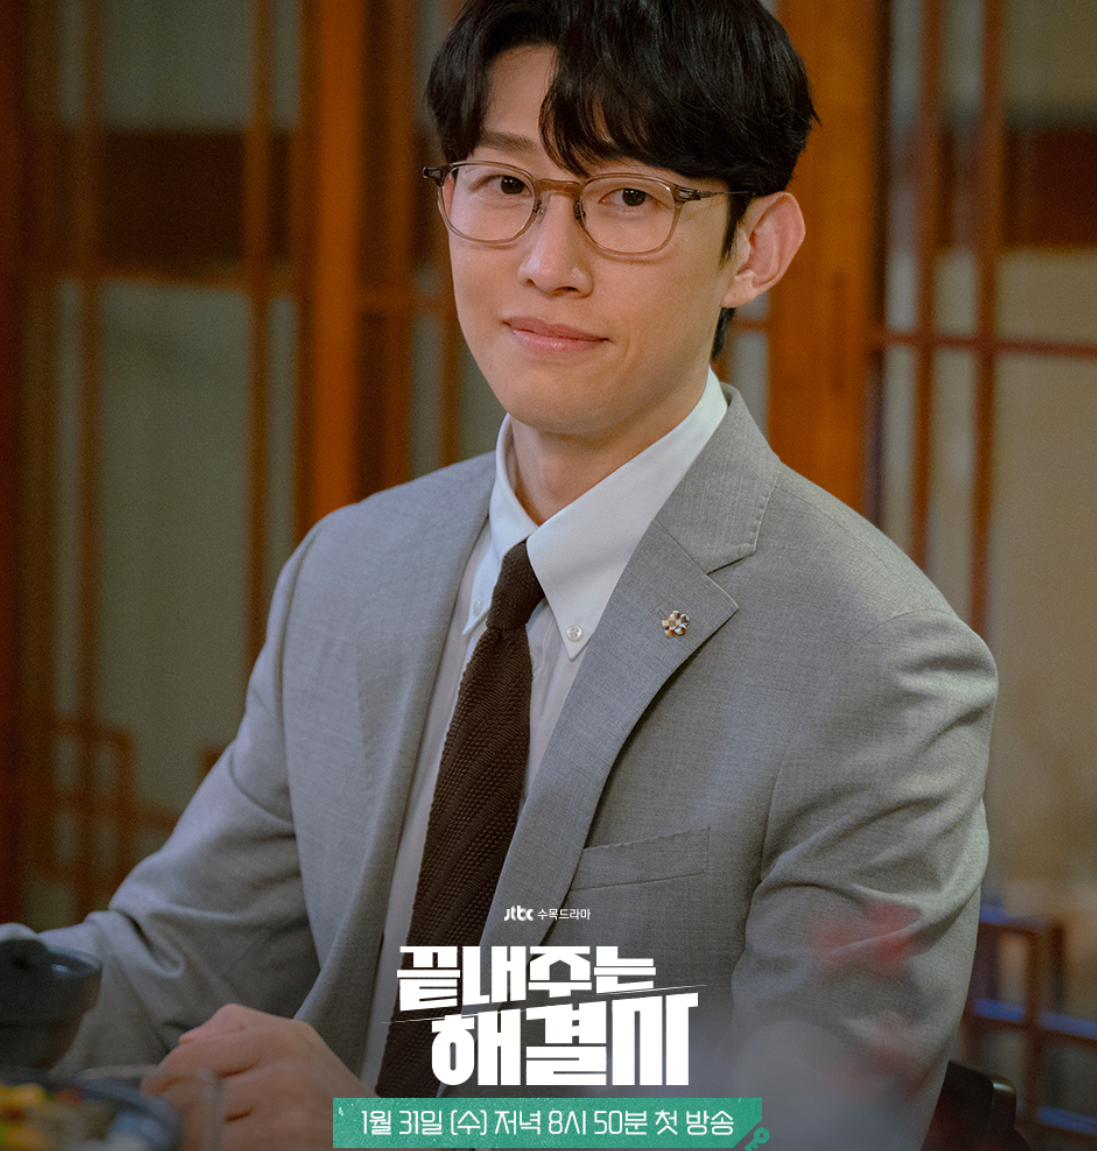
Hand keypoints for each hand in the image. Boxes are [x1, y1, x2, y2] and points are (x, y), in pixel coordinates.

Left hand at [156, 1003, 370, 1150]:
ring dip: (179, 1142)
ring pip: (195, 1132)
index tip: (150, 1097)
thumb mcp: (296, 1041)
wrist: (378, 1138)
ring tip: (180, 1141)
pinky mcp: (281, 1146)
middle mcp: (279, 1071)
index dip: (158, 1082)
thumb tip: (184, 1040)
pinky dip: (204, 1150)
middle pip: (186, 1098)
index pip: (189, 1058)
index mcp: (278, 1038)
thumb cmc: (328, 1092)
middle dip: (161, 1118)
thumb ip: (237, 1027)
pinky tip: (212, 1148)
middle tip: (157, 1129)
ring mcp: (281, 1114)